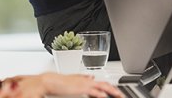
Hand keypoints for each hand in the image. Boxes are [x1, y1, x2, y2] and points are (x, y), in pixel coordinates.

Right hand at [6, 73, 123, 97]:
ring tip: (119, 96)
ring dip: (112, 91)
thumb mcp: (72, 79)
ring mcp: (84, 84)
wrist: (49, 80)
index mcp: (84, 79)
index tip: (116, 91)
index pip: (101, 82)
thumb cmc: (57, 82)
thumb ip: (82, 78)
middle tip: (122, 95)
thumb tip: (91, 77)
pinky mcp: (81, 88)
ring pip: (103, 86)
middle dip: (114, 90)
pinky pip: (95, 91)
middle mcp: (86, 80)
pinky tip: (107, 97)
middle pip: (104, 84)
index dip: (110, 87)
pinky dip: (102, 94)